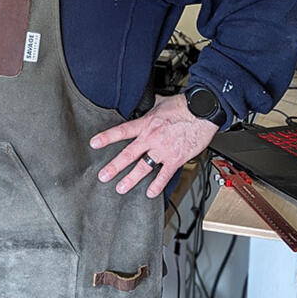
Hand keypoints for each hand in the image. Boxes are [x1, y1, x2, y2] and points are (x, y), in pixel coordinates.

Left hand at [89, 94, 218, 197]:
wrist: (202, 111)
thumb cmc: (183, 106)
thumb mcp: (159, 104)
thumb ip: (148, 112)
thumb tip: (140, 110)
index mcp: (146, 123)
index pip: (122, 131)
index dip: (106, 137)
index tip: (94, 144)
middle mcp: (152, 138)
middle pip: (129, 154)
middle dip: (114, 166)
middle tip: (103, 176)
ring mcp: (164, 150)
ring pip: (143, 168)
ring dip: (131, 179)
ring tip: (121, 188)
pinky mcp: (176, 159)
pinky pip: (165, 175)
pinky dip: (157, 185)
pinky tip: (150, 193)